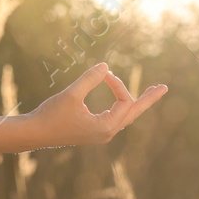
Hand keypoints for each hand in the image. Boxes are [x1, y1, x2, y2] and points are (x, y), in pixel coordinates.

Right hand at [27, 62, 166, 146]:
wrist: (34, 133)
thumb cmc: (51, 114)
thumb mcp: (71, 94)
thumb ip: (89, 79)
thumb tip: (106, 65)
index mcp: (105, 127)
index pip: (124, 102)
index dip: (118, 84)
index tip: (104, 73)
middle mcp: (107, 133)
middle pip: (133, 113)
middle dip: (147, 99)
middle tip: (163, 87)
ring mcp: (100, 133)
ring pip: (125, 116)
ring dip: (136, 103)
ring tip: (150, 92)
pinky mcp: (93, 131)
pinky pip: (115, 118)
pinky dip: (122, 107)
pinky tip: (124, 101)